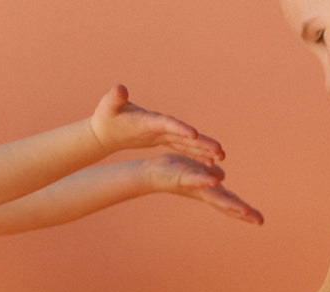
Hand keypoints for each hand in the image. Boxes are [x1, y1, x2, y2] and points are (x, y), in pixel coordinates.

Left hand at [90, 85, 223, 163]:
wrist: (108, 124)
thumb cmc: (106, 116)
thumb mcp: (107, 108)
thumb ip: (114, 98)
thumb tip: (120, 89)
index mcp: (149, 119)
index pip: (167, 123)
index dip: (179, 128)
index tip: (193, 133)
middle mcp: (160, 124)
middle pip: (184, 133)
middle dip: (202, 142)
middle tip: (220, 150)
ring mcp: (164, 132)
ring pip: (188, 142)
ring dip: (204, 149)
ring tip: (222, 157)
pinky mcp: (164, 139)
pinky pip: (183, 148)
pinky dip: (196, 155)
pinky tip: (209, 164)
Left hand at [145, 154, 263, 223]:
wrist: (153, 173)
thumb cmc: (176, 171)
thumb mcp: (198, 170)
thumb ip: (210, 175)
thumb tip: (222, 179)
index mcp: (209, 191)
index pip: (229, 201)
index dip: (244, 210)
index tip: (259, 220)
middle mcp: (203, 193)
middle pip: (226, 204)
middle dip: (243, 212)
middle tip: (258, 221)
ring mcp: (194, 187)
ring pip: (214, 197)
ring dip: (229, 203)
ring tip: (244, 210)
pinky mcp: (182, 178)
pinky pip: (195, 180)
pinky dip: (204, 181)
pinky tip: (215, 182)